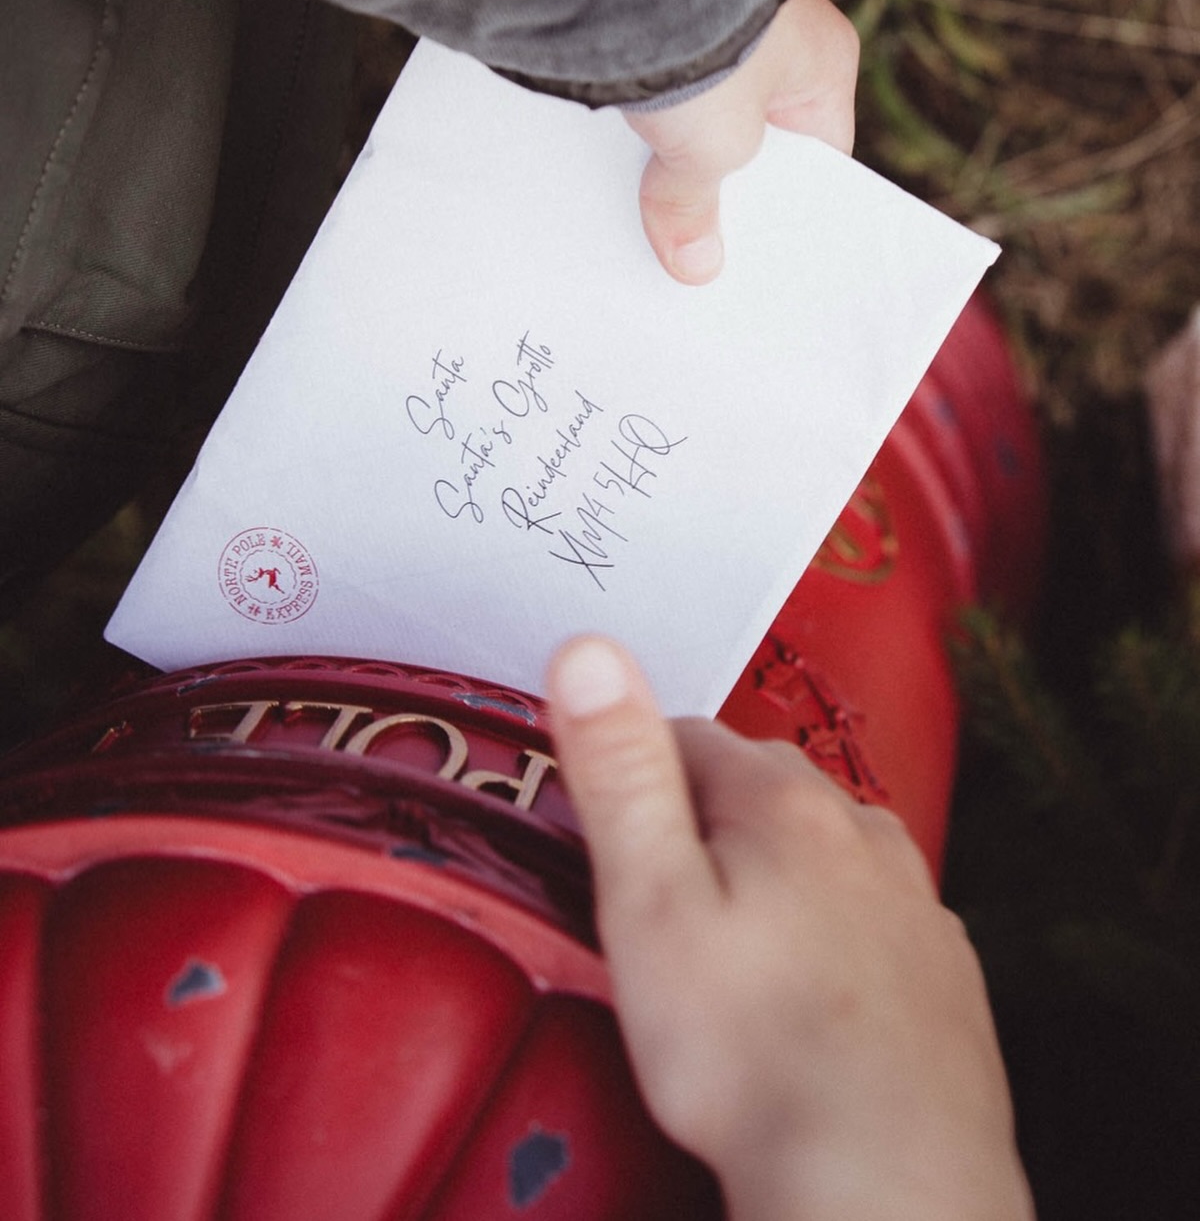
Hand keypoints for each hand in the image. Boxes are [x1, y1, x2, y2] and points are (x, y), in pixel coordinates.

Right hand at [543, 636, 1034, 1220]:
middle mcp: (862, 827)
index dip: (630, 775)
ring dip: (770, 870)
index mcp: (783, 800)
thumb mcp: (650, 904)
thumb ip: (621, 772)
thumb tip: (589, 648)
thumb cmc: (747, 1051)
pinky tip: (805, 993)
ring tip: (728, 951)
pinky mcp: (944, 963)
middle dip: (699, 818)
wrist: (884, 1185)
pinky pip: (870, 911)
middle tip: (654, 901)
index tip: (603, 833)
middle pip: (756, 786)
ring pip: (819, 847)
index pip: (685, 734)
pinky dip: (830, 928)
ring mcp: (913, 896)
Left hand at [623, 0, 858, 284]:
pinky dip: (625, 111)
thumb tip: (693, 264)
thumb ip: (699, 206)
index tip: (753, 253)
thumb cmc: (710, 41)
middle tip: (685, 243)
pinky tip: (596, 152)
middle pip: (746, 134)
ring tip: (632, 207)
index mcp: (822, 61)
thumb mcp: (712, 146)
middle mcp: (773, 31)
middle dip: (712, 183)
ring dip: (661, 148)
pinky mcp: (652, 2)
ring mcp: (713, 11)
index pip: (816, 156)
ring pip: (690, 106)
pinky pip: (645, 75)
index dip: (784, 210)